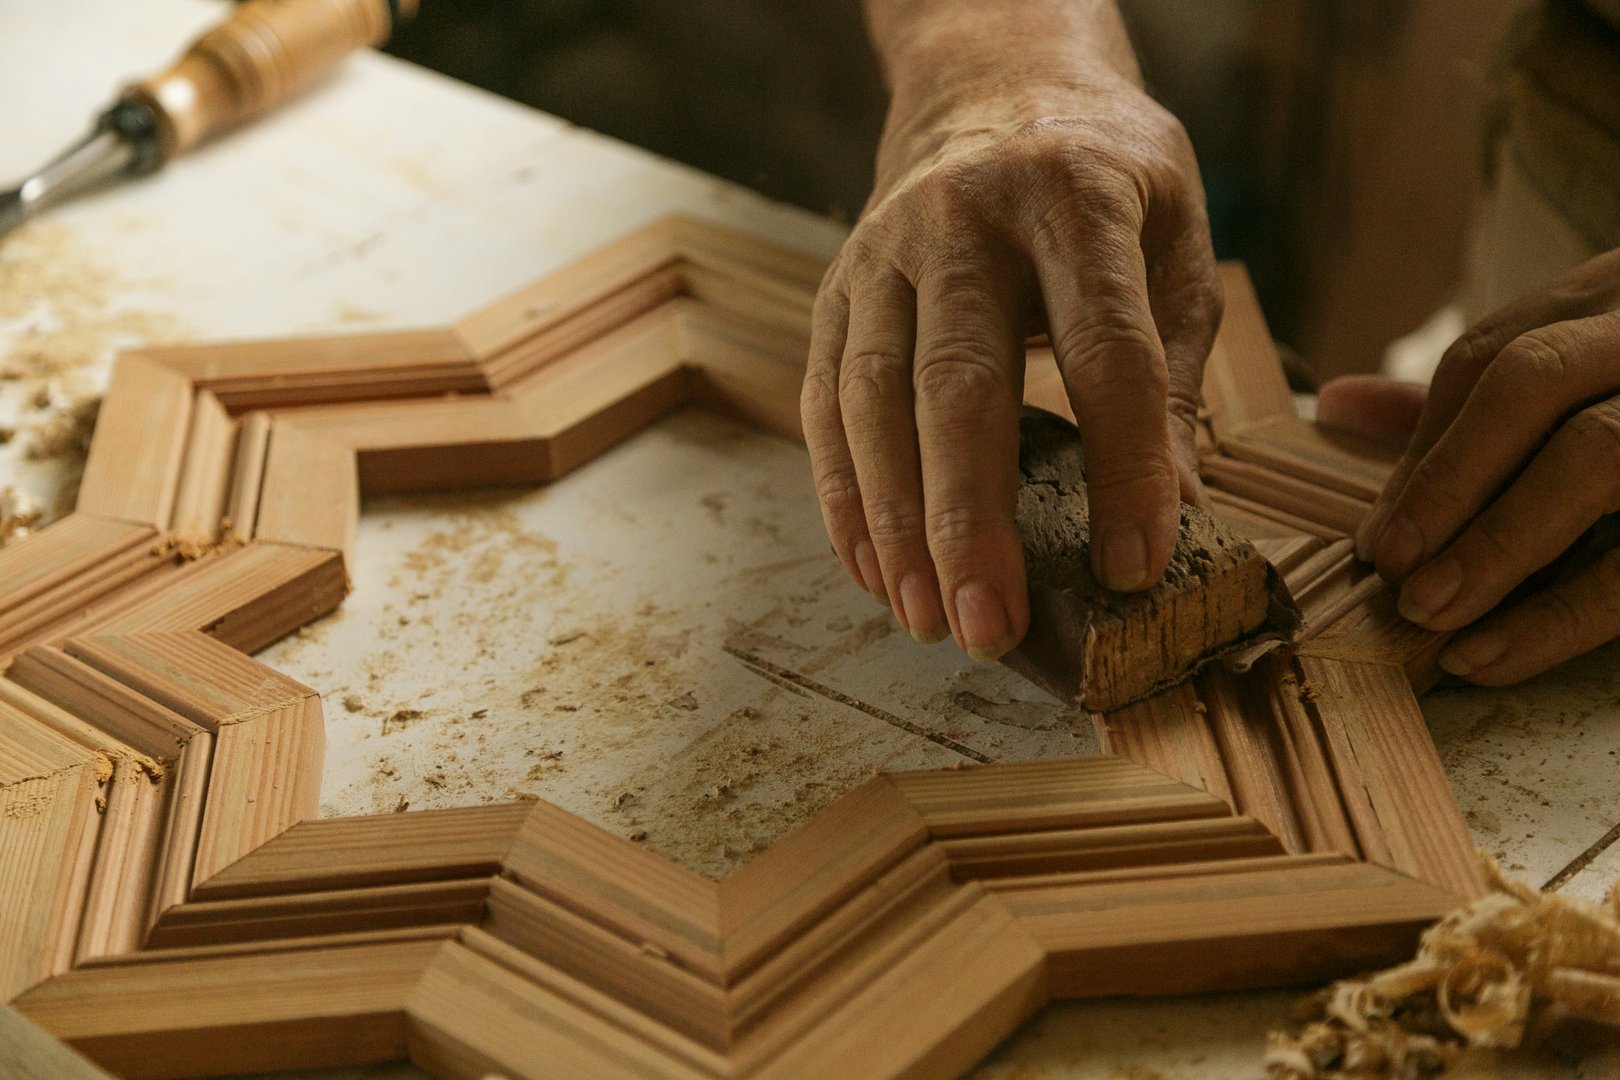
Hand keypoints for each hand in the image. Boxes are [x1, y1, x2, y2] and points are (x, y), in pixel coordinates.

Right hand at [800, 67, 1220, 660]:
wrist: (989, 85)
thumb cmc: (1101, 174)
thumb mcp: (1174, 237)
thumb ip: (1169, 366)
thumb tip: (1172, 507)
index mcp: (1076, 198)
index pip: (1105, 352)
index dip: (1122, 467)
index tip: (1134, 566)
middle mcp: (963, 221)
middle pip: (960, 385)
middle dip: (970, 518)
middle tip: (991, 627)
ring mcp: (883, 256)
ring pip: (873, 402)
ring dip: (894, 524)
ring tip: (930, 618)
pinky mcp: (834, 291)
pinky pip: (824, 404)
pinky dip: (844, 495)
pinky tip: (874, 570)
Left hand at [1337, 247, 1619, 683]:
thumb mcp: (1594, 367)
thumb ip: (1480, 391)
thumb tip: (1335, 402)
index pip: (1492, 354)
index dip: (1424, 450)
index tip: (1377, 537)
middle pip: (1532, 382)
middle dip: (1448, 481)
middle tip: (1391, 573)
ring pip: (1600, 455)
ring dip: (1502, 544)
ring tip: (1434, 622)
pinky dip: (1568, 612)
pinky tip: (1500, 654)